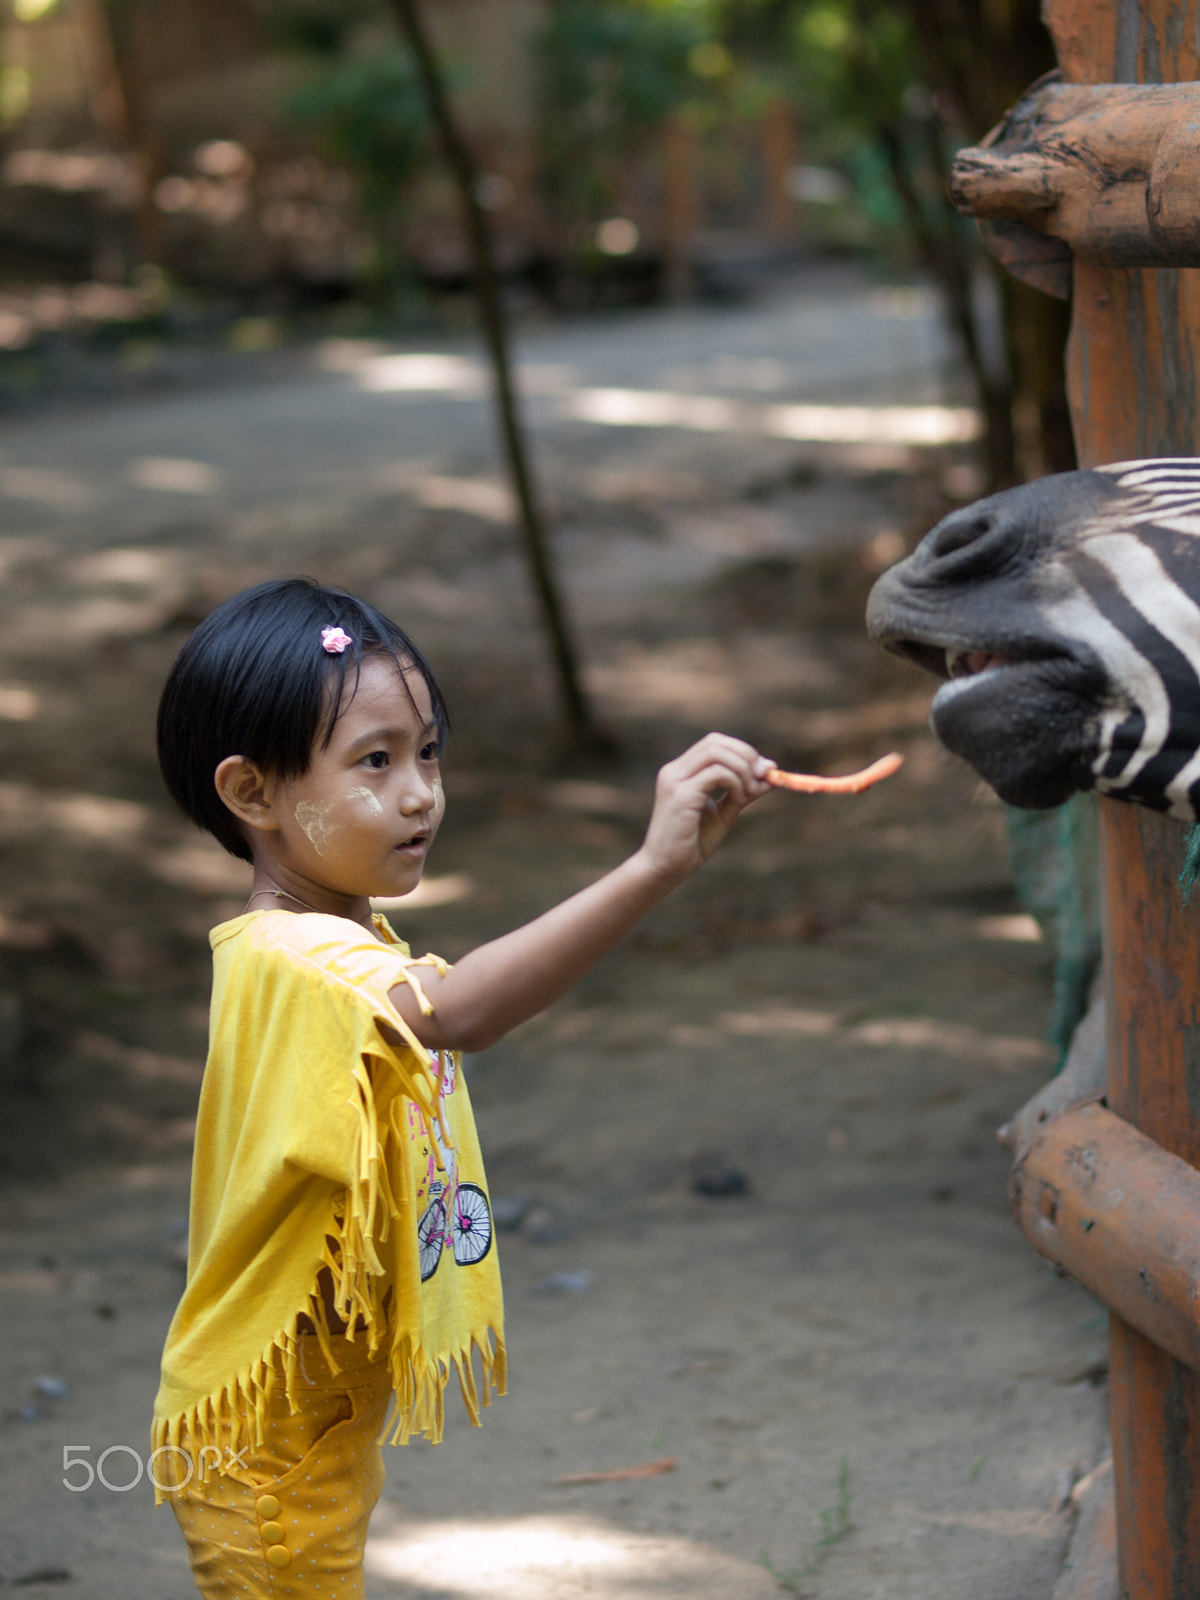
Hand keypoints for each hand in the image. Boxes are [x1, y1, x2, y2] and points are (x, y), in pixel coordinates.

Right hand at [637, 733, 774, 884]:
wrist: (666, 869)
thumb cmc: (692, 843)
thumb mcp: (725, 812)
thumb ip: (744, 791)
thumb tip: (771, 772)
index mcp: (681, 772)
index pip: (714, 743)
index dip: (742, 750)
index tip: (765, 770)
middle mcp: (674, 771)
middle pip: (715, 742)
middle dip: (746, 755)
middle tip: (764, 777)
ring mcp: (675, 781)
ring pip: (716, 753)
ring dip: (743, 769)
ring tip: (750, 793)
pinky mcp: (681, 795)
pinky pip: (717, 774)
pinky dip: (736, 782)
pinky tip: (740, 800)